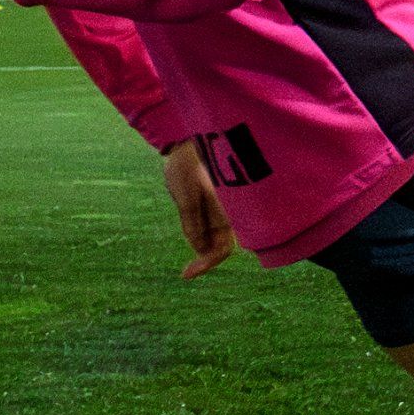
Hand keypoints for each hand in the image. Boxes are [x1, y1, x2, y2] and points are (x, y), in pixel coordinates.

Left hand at [159, 138, 239, 276]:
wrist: (187, 140)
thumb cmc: (187, 166)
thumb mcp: (185, 198)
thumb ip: (193, 224)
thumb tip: (200, 251)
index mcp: (225, 212)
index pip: (221, 250)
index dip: (205, 265)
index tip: (186, 274)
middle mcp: (229, 212)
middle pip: (220, 246)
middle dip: (204, 258)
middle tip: (185, 270)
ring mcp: (224, 208)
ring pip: (215, 236)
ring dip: (201, 244)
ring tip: (184, 223)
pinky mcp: (217, 202)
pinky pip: (212, 225)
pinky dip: (201, 232)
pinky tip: (189, 221)